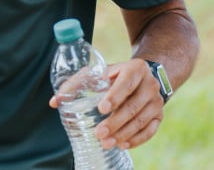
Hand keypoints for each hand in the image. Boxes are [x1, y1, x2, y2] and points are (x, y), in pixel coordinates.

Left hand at [49, 59, 164, 150]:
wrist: (144, 76)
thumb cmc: (114, 75)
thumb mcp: (98, 72)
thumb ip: (76, 84)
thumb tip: (55, 102)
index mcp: (135, 69)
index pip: (126, 84)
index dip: (114, 97)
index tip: (101, 109)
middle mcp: (150, 84)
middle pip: (133, 106)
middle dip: (115, 122)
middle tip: (99, 133)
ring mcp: (157, 101)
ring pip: (141, 120)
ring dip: (124, 134)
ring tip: (106, 142)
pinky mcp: (159, 115)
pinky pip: (150, 130)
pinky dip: (137, 139)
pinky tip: (123, 144)